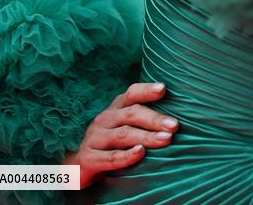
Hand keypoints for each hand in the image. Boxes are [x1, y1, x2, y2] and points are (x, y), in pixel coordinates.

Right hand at [62, 82, 178, 189]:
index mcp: (116, 108)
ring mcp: (95, 137)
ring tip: (166, 139)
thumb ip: (143, 118)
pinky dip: (126, 155)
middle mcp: (105, 119)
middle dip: (155, 119)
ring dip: (146, 136)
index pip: (132, 93)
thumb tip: (175, 118)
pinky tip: (140, 153)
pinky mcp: (88, 158)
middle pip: (132, 114)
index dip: (147, 90)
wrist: (77, 165)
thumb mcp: (123, 125)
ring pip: (124, 135)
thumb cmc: (110, 142)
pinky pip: (110, 157)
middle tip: (174, 125)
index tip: (163, 89)